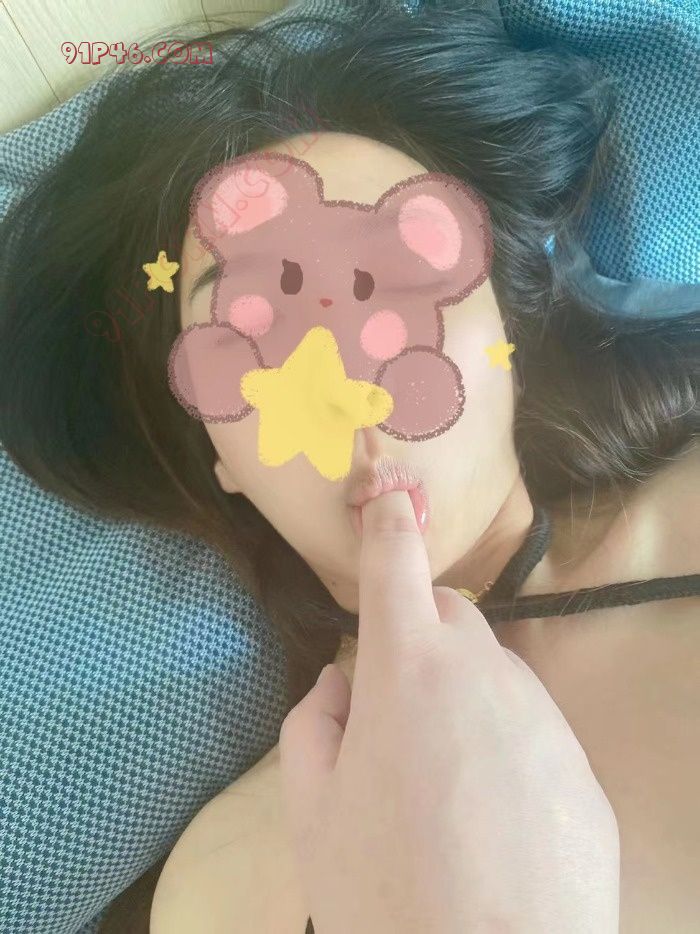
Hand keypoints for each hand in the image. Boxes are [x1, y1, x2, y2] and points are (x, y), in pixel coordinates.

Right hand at [279, 490, 619, 932]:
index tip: (389, 494)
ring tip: (447, 787)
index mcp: (406, 668)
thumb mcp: (312, 809)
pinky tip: (493, 819)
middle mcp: (482, 671)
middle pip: (453, 618)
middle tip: (401, 710)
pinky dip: (507, 749)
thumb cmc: (381, 883)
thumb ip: (313, 724)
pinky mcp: (579, 764)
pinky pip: (532, 732)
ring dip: (466, 701)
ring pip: (494, 678)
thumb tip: (338, 683)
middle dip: (423, 637)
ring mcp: (540, 714)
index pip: (396, 569)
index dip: (389, 526)